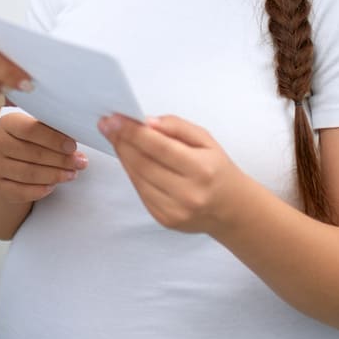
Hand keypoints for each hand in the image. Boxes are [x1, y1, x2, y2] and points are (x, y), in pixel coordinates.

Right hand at [0, 113, 88, 202]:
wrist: (10, 167)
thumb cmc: (32, 144)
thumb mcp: (39, 131)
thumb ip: (53, 129)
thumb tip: (77, 132)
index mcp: (7, 122)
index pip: (30, 129)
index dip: (53, 139)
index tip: (73, 146)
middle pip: (32, 153)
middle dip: (60, 159)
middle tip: (81, 163)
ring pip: (28, 173)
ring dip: (54, 175)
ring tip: (72, 174)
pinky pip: (20, 191)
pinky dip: (40, 190)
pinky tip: (53, 186)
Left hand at [98, 114, 242, 233]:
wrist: (231, 208)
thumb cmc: (217, 169)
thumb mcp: (205, 140)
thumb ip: (176, 127)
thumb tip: (147, 122)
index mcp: (202, 169)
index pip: (158, 147)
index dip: (132, 132)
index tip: (114, 119)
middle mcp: (188, 193)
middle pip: (143, 163)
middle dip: (121, 141)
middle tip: (107, 125)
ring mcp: (175, 210)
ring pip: (137, 177)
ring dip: (123, 155)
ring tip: (115, 138)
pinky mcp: (164, 219)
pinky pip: (140, 191)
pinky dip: (131, 172)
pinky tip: (130, 158)